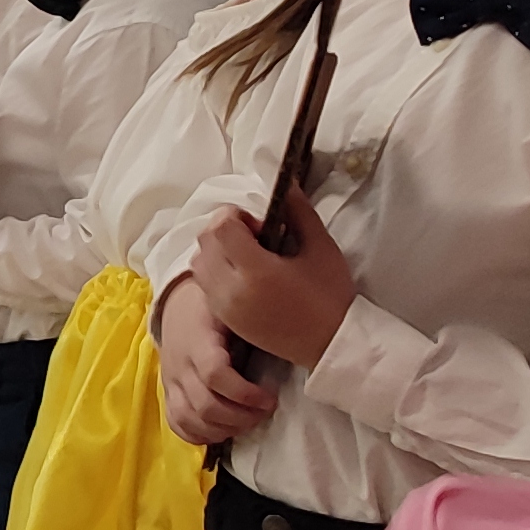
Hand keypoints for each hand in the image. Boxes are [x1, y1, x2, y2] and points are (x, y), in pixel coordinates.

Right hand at [156, 275, 277, 448]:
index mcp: (198, 340)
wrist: (178, 304)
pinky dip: (198, 434)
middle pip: (204, 405)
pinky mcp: (167, 392)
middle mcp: (179, 364)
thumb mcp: (232, 307)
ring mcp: (170, 381)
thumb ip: (253, 323)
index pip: (215, 374)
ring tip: (246, 422)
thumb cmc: (215, 306)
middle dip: (240, 417)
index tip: (270, 398)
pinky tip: (221, 431)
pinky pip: (176, 423)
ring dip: (222, 429)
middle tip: (264, 412)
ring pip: (189, 419)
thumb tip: (291, 337)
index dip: (245, 394)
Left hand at [191, 183, 353, 373]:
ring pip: (198, 262)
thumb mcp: (322, 249)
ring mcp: (223, 307)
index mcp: (256, 271)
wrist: (330, 344)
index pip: (222, 227)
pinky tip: (242, 273)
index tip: (262, 224)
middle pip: (205, 241)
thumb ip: (300, 213)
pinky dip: (214, 270)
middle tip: (255, 236)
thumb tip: (286, 185)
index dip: (237, 215)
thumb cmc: (331, 296)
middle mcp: (231, 289)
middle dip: (224, 228)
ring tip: (248, 255)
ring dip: (216, 249)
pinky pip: (203, 283)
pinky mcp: (224, 319)